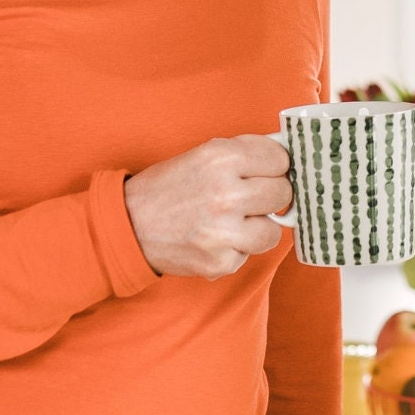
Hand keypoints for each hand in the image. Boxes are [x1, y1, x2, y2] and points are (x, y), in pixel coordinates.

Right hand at [123, 136, 293, 279]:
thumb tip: (286, 156)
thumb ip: (243, 154)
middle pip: (282, 193)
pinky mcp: (220, 261)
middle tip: (251, 198)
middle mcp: (225, 193)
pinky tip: (215, 239)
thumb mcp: (202, 155)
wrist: (128, 225)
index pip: (280, 158)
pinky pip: (249, 254)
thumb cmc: (168, 188)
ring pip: (273, 230)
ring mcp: (224, 231)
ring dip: (259, 227)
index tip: (267, 171)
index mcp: (221, 158)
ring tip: (235, 221)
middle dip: (270, 195)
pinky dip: (236, 249)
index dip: (275, 165)